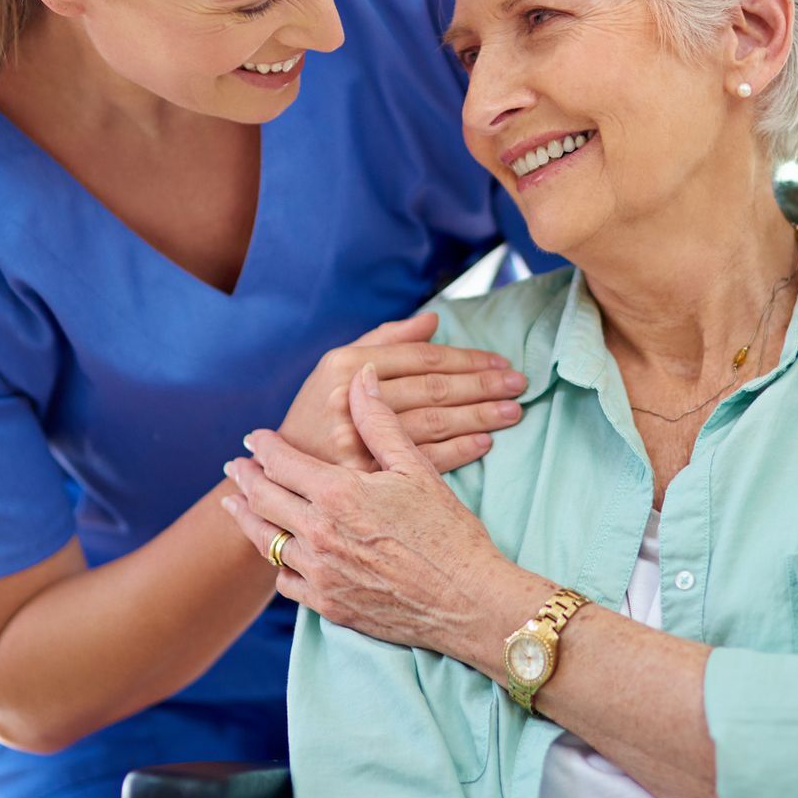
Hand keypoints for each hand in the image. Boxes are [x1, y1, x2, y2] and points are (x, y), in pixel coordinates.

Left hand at [226, 364, 510, 652]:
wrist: (466, 602)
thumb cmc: (448, 532)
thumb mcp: (416, 469)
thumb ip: (379, 422)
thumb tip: (362, 377)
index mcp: (337, 493)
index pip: (281, 461)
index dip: (264, 446)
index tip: (255, 438)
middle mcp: (318, 533)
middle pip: (262, 499)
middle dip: (245, 479)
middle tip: (235, 467)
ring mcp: (320, 573)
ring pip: (266, 541)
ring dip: (248, 518)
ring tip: (237, 505)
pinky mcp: (328, 605)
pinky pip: (286, 581)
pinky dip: (278, 562)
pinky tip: (278, 553)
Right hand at [277, 313, 527, 473]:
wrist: (280, 472)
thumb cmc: (316, 414)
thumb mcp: (336, 367)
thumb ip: (385, 339)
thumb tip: (432, 321)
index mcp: (344, 365)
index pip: (420, 357)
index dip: (464, 358)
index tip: (498, 362)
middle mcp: (349, 399)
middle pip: (432, 388)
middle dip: (481, 385)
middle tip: (518, 383)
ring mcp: (357, 440)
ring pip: (433, 422)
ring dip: (479, 415)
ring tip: (511, 411)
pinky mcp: (366, 477)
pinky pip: (423, 460)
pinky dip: (459, 450)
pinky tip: (485, 442)